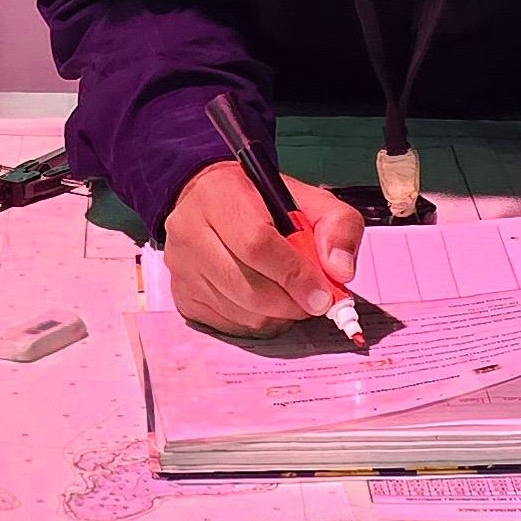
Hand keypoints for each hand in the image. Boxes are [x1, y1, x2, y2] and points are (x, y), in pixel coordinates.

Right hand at [163, 160, 363, 336]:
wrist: (211, 200)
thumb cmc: (262, 202)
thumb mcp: (309, 199)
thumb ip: (337, 226)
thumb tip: (339, 270)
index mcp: (221, 196)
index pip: (256, 244)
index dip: (294, 275)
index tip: (322, 295)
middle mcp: (190, 231)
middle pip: (247, 286)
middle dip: (290, 302)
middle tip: (313, 301)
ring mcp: (181, 266)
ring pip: (240, 311)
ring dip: (276, 314)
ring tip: (289, 295)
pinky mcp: (182, 294)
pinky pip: (228, 324)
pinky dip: (256, 319)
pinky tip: (264, 300)